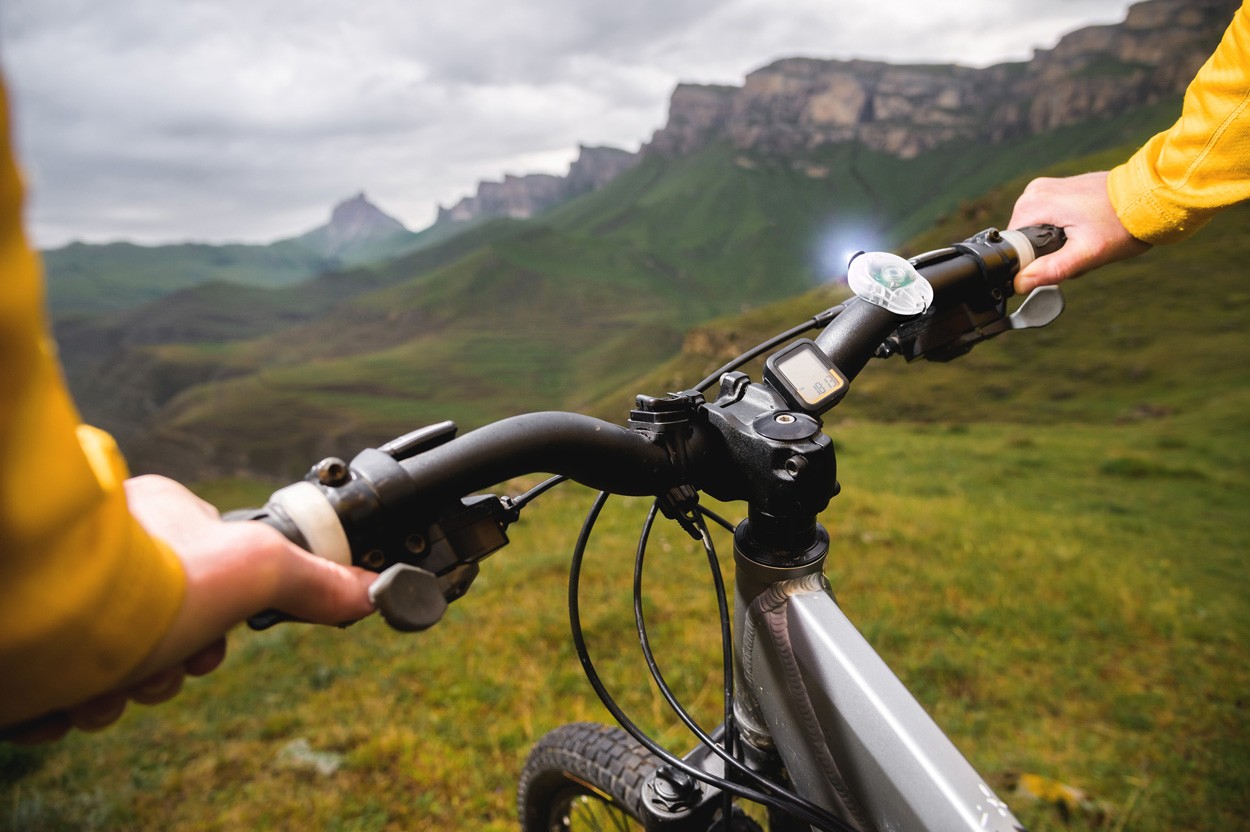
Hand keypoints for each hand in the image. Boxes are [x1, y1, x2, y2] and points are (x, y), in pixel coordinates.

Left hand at [7, 475, 375, 742]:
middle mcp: (114, 551)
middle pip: (166, 626)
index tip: (217, 638)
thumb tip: (372, 591)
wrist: (47, 618)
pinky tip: (71, 693)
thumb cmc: (149, 581)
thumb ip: (314, 580)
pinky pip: (60, 681)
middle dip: (170, 664)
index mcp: (164, 519)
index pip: (212, 572)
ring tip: (112, 682)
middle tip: (168, 663)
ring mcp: (69, 596)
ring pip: (115, 661)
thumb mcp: (256, 571)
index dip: (222, 620)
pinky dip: (72, 700)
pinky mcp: (30, 640)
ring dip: (123, 687)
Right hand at [1008, 171, 1150, 293]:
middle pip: (1026, 238)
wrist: (1151, 197)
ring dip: (1057, 243)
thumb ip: (1052, 269)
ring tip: (1085, 239)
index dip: (1032, 262)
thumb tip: (1019, 283)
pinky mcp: (1060, 189)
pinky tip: (1086, 230)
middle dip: (1048, 253)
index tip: (1060, 262)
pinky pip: (1050, 218)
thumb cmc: (1122, 224)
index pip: (1014, 245)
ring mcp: (1048, 187)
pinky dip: (1064, 230)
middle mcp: (1035, 191)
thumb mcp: (1087, 253)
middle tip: (1078, 252)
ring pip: (1038, 230)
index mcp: (1033, 204)